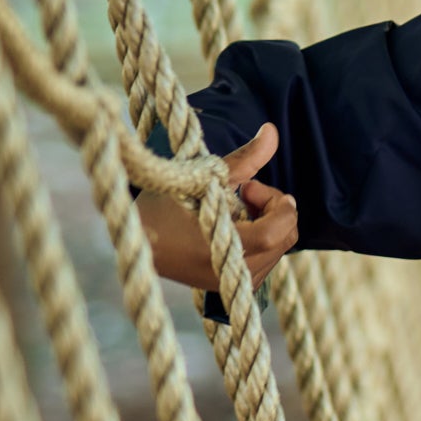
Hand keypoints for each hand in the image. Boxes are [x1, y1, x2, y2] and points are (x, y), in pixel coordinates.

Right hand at [145, 122, 297, 292]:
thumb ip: (244, 158)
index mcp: (220, 249)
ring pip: (277, 252)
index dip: (278, 205)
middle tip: (244, 192)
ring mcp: (227, 285)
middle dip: (273, 211)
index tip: (252, 186)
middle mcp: (228, 275)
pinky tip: (232, 227)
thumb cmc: (164, 205)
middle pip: (284, 241)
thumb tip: (272, 130)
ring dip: (266, 224)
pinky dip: (259, 240)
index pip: (276, 233)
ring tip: (233, 208)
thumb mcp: (202, 176)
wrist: (136, 239)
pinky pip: (264, 263)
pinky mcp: (225, 289)